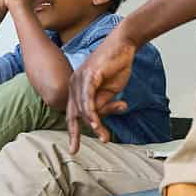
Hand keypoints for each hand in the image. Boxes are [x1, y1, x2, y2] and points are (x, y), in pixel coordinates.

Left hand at [66, 29, 135, 152]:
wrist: (124, 45)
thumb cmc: (116, 66)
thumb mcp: (109, 91)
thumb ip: (101, 104)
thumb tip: (96, 118)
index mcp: (76, 87)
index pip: (71, 113)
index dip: (72, 131)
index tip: (74, 147)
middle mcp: (74, 83)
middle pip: (73, 113)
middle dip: (75, 133)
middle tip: (76, 149)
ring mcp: (80, 78)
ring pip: (82, 108)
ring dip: (94, 124)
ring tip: (103, 137)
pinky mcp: (90, 75)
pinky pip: (88, 97)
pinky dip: (92, 112)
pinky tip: (95, 123)